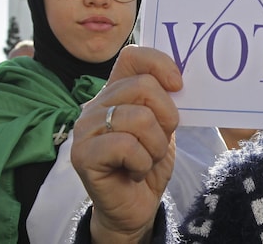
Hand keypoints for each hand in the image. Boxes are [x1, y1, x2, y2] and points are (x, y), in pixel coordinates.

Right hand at [71, 45, 182, 241]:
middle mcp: (96, 105)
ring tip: (146, 159)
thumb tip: (179, 78)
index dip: (160, 64)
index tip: (178, 86)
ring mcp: (85, 130)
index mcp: (116, 92)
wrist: (135, 205)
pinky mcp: (83, 155)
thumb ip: (165, 100)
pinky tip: (135, 171)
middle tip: (160, 140)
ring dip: (156, 146)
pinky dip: (143, 163)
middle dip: (167, 117)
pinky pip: (128, 146)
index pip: (133, 56)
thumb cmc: (148, 162)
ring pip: (140, 118)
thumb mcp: (163, 125)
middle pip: (144, 86)